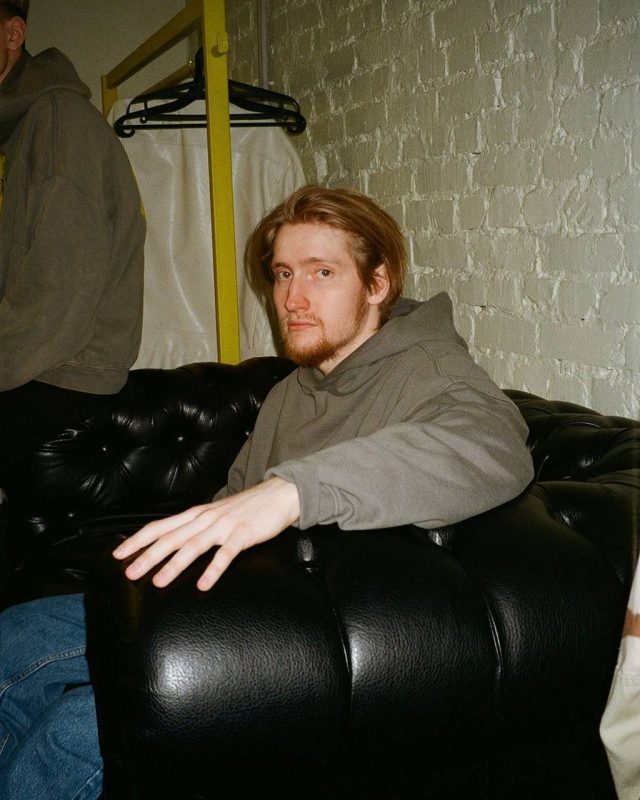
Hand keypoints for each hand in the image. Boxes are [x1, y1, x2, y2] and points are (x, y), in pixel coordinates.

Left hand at [112, 477, 299, 590]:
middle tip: (129, 572)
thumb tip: (174, 542)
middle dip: (148, 555)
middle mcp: (205, 518)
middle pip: (171, 537)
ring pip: (193, 545)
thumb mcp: (216, 514)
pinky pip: (226, 554)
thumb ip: (196, 526)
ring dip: (174, 564)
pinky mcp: (243, 534)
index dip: (138, 540)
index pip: (160, 526)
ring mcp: (224, 526)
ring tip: (158, 580)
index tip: (118, 554)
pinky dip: (214, 569)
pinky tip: (204, 585)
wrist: (279, 494)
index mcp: (196, 514)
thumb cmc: (247, 508)